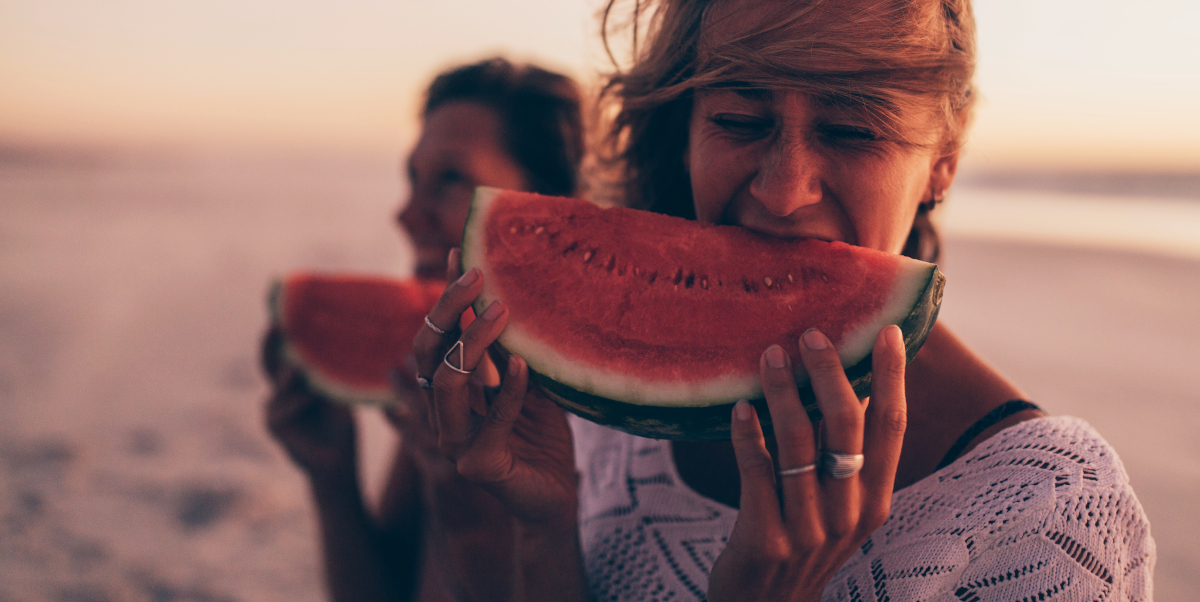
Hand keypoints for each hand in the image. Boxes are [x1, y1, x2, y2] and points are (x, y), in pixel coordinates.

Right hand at [262, 327, 357, 480]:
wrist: (337, 462)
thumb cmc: (340, 423)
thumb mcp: (340, 391)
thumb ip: (333, 370)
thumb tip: (348, 337)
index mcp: (294, 375)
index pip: (284, 346)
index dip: (280, 324)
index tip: (278, 300)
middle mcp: (279, 387)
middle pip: (269, 358)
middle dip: (271, 340)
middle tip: (277, 323)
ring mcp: (273, 405)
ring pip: (278, 382)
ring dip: (290, 373)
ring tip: (300, 365)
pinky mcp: (274, 424)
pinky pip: (283, 407)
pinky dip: (297, 399)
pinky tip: (310, 393)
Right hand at [411, 249, 577, 525]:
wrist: (555, 497)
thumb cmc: (541, 439)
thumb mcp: (527, 383)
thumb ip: (509, 351)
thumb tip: (506, 295)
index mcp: (451, 392)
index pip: (437, 336)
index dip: (446, 297)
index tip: (460, 253)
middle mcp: (444, 414)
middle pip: (429, 351)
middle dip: (450, 308)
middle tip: (480, 273)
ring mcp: (455, 442)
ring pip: (448, 383)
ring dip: (474, 342)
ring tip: (504, 311)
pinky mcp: (479, 467)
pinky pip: (492, 422)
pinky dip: (510, 391)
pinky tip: (525, 367)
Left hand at [708, 326, 907, 601]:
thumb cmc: (801, 543)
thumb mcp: (837, 507)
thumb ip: (843, 458)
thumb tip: (841, 383)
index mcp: (873, 500)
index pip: (891, 428)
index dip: (892, 377)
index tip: (888, 330)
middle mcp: (848, 514)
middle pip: (847, 426)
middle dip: (830, 373)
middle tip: (810, 334)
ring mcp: (808, 529)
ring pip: (799, 443)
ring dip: (783, 392)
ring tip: (769, 355)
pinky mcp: (766, 538)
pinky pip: (757, 473)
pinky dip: (748, 435)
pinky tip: (740, 408)